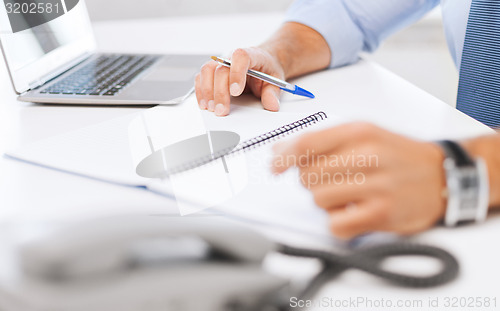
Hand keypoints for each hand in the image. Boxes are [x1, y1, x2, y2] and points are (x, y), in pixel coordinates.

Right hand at [194, 47, 284, 116]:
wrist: (262, 63)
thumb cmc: (267, 70)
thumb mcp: (275, 80)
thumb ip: (273, 93)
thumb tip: (272, 105)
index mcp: (251, 55)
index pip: (241, 57)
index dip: (236, 73)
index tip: (236, 92)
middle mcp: (232, 57)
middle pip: (221, 69)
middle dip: (220, 92)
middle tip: (221, 110)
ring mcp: (220, 62)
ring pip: (207, 70)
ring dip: (207, 91)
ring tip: (211, 108)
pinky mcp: (213, 71)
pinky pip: (201, 77)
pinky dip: (201, 91)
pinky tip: (204, 103)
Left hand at [271, 122, 446, 239]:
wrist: (443, 176)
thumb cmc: (399, 156)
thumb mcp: (364, 134)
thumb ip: (322, 141)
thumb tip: (279, 151)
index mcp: (360, 131)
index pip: (307, 143)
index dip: (283, 157)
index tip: (275, 167)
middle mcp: (369, 156)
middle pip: (307, 175)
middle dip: (311, 181)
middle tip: (331, 180)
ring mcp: (376, 186)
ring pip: (318, 199)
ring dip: (326, 202)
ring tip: (347, 195)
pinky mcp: (381, 215)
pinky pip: (335, 225)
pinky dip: (338, 222)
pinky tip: (353, 212)